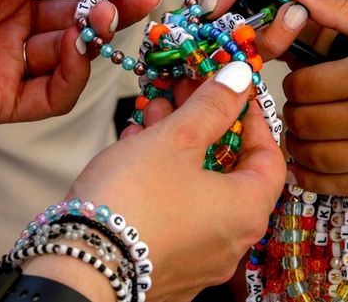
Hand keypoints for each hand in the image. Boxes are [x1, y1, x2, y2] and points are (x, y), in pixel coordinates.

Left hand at [0, 0, 160, 125]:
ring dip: (94, 37)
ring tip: (101, 19)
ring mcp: (13, 63)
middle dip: (114, 5)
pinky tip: (76, 52)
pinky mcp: (8, 102)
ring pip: (73, 55)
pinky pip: (54, 94)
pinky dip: (73, 76)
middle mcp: (15, 24)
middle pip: (80, 17)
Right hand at [24, 62, 285, 300]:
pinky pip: (176, 213)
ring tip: (153, 114)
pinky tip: (136, 150)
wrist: (77, 270)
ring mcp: (200, 258)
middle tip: (186, 94)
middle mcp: (232, 240)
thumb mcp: (176, 139)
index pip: (271, 158)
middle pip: (230, 171)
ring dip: (180, 147)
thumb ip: (213, 105)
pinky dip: (163, 179)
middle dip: (206, 126)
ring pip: (199, 190)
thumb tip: (239, 78)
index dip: (253, 121)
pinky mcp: (168, 266)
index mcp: (248, 210)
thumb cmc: (132, 204)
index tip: (234, 95)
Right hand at [196, 0, 347, 58]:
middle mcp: (251, 2)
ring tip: (302, 13)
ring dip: (276, 38)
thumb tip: (206, 7)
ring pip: (257, 52)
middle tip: (281, 13)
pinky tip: (313, 30)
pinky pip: (288, 62)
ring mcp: (277, 25)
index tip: (216, 32)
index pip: (205, 5)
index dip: (206, 23)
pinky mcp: (303, 44)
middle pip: (229, 36)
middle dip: (246, 35)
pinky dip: (297, 53)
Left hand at [281, 0, 347, 194]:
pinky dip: (313, 179)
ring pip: (315, 158)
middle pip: (304, 122)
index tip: (300, 81)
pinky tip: (307, 168)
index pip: (303, 86)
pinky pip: (340, 186)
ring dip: (297, 146)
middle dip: (292, 113)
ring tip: (301, 135)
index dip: (293, 82)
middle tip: (300, 107)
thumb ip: (344, 11)